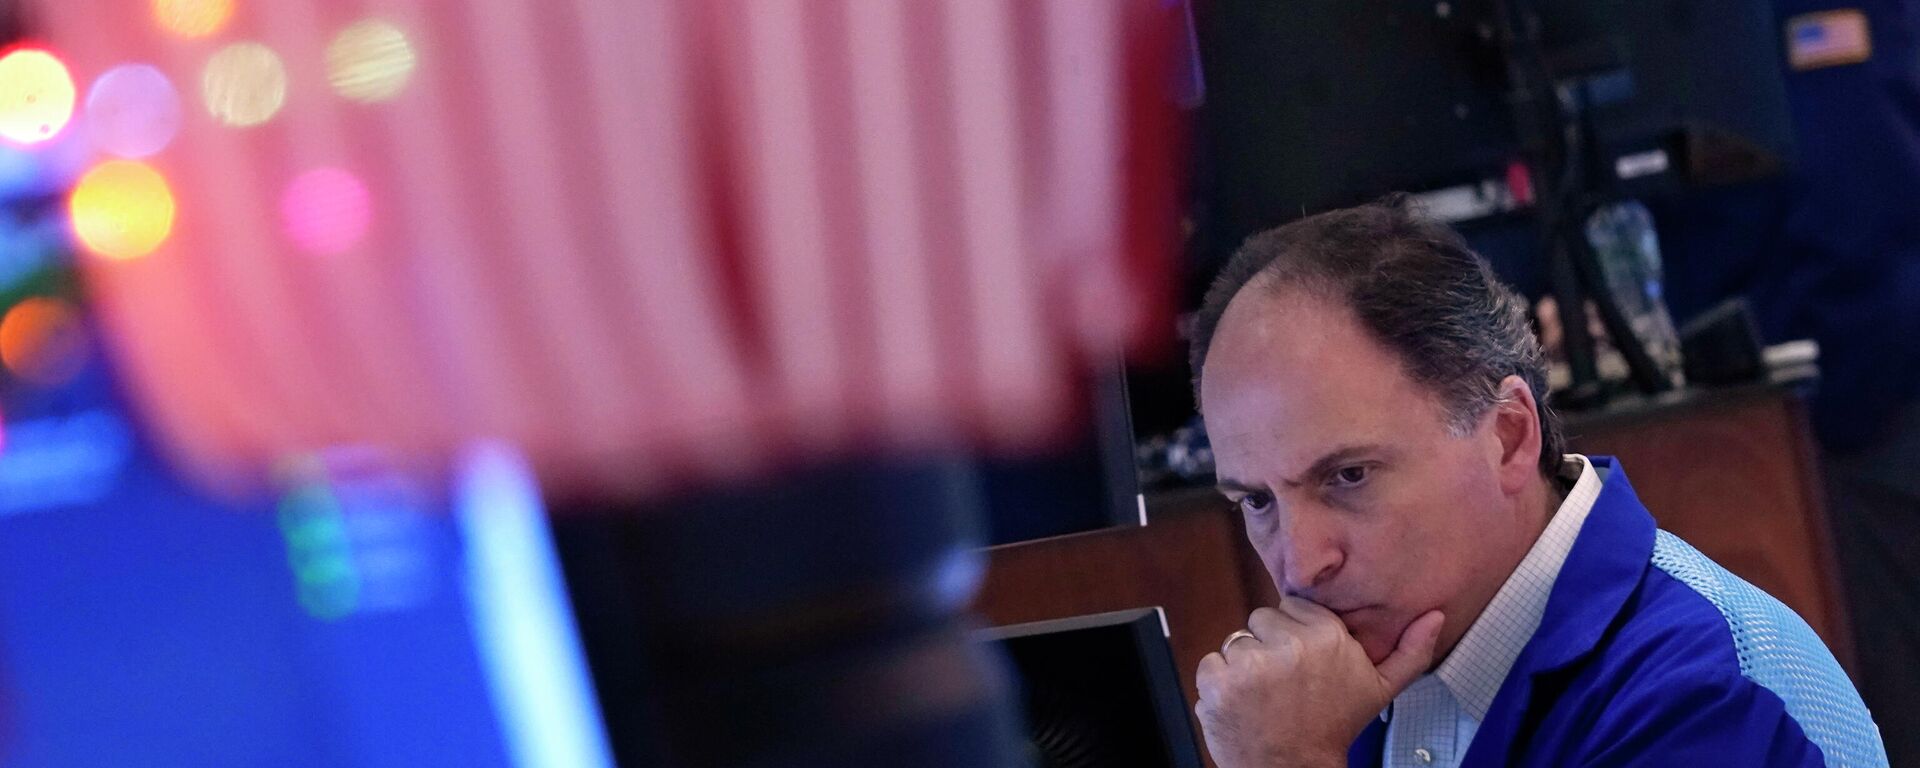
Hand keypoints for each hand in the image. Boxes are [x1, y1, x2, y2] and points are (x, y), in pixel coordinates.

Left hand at [1194, 598, 1444, 767]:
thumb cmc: (1334, 728)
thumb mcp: (1379, 690)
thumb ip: (1409, 651)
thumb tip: (1434, 616)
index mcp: (1327, 636)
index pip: (1290, 606)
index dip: (1293, 635)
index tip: (1303, 663)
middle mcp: (1289, 644)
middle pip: (1260, 619)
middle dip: (1268, 646)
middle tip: (1284, 682)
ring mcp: (1251, 663)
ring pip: (1235, 641)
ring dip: (1244, 666)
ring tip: (1265, 696)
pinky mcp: (1220, 682)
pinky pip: (1210, 663)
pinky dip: (1220, 683)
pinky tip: (1244, 704)